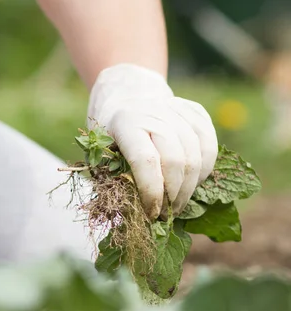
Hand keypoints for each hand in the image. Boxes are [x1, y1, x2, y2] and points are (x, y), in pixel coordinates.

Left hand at [87, 64, 217, 217]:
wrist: (127, 97)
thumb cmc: (111, 134)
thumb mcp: (101, 153)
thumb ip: (114, 177)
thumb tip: (132, 213)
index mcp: (125, 123)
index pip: (145, 160)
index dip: (152, 191)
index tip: (152, 213)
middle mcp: (153, 112)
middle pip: (175, 160)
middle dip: (173, 194)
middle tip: (167, 213)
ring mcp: (177, 109)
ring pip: (196, 156)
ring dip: (190, 187)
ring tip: (178, 204)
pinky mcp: (196, 110)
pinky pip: (209, 145)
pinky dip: (205, 169)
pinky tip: (193, 183)